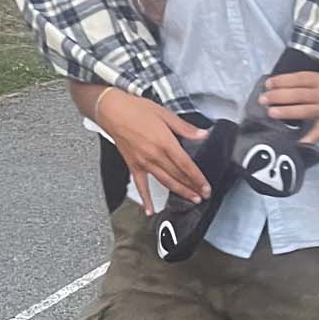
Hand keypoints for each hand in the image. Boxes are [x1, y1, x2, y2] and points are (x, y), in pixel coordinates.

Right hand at [93, 89, 209, 207]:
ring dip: (179, 192)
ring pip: (165, 182)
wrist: (113, 111)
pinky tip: (150, 210)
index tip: (206, 187)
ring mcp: (143, 163)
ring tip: (191, 199)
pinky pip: (141, 186)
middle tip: (203, 195)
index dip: (198, 178)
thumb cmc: (136, 110)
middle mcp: (154, 156)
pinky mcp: (133, 166)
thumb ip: (185, 127)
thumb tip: (202, 134)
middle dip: (193, 187)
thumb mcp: (165, 114)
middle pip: (178, 176)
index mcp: (164, 142)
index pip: (186, 165)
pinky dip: (146, 199)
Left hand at [259, 71, 318, 143]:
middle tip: (263, 100)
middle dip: (278, 96)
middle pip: (297, 94)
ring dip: (286, 112)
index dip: (281, 81)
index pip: (297, 79)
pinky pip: (316, 133)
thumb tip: (278, 88)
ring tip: (271, 113)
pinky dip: (305, 138)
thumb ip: (305, 84)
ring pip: (303, 110)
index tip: (267, 84)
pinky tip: (293, 142)